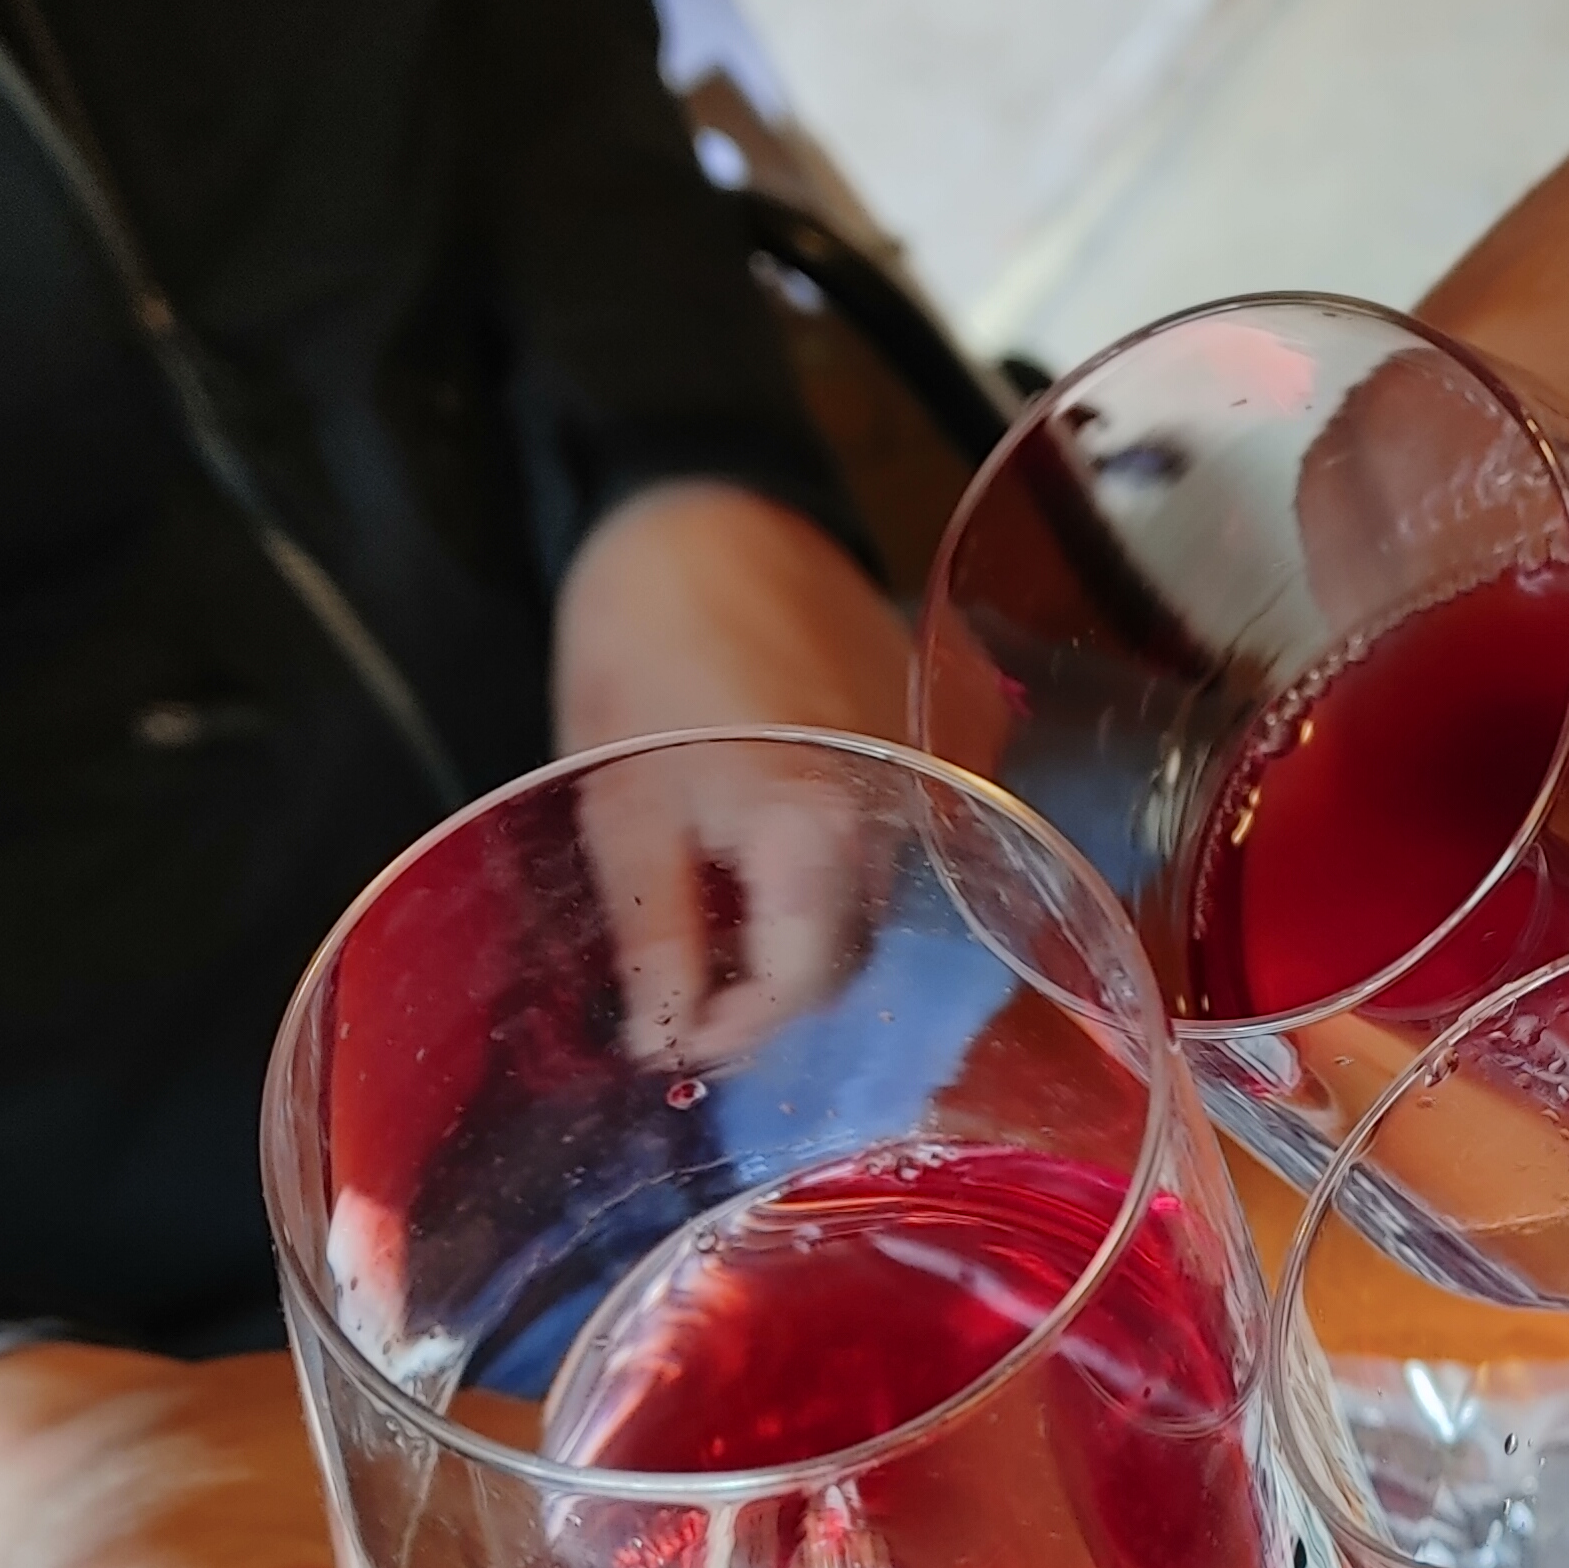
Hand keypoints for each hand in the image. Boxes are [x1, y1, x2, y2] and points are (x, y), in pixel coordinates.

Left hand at [554, 484, 915, 1061]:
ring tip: (723, 886)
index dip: (737, 1028)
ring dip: (804, 918)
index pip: (804, 987)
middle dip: (768, 981)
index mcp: (819, 836)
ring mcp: (936, 772)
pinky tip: (772, 817)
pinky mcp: (947, 734)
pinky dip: (840, 855)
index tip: (676, 1036)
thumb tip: (670, 1049)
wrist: (705, 518)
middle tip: (686, 975)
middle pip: (848, 949)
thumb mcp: (621, 814)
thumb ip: (658, 942)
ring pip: (876, 898)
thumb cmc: (642, 654)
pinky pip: (901, 836)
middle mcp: (902, 815)